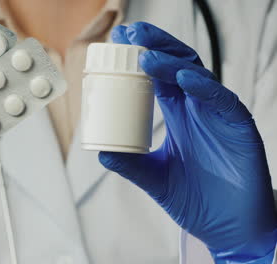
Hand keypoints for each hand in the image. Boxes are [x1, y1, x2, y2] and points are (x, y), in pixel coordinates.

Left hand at [100, 22, 276, 262]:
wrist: (229, 228)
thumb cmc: (196, 200)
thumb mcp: (155, 178)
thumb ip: (130, 165)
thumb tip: (99, 151)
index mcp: (178, 115)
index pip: (158, 76)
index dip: (141, 55)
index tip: (118, 41)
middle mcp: (197, 109)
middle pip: (177, 64)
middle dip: (155, 46)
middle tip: (130, 34)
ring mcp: (218, 116)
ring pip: (198, 76)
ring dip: (172, 63)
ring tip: (147, 56)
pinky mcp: (239, 128)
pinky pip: (223, 101)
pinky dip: (204, 88)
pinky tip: (183, 79)